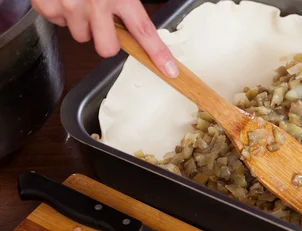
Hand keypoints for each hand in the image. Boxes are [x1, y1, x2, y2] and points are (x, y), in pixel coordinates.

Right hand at [31, 0, 178, 77]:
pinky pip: (58, 23)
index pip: (144, 31)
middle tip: (103, 22)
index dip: (158, 53)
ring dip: (82, 23)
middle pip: (107, 48)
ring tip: (80, 1)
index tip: (169, 69)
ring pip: (81, 37)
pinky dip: (60, 12)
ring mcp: (71, 6)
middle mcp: (97, 3)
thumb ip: (127, 1)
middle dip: (105, 40)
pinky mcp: (49, 6)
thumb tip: (135, 19)